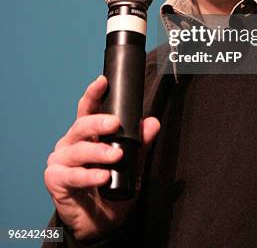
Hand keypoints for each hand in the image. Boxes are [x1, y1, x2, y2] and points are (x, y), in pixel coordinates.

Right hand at [44, 75, 159, 241]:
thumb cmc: (112, 188)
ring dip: (99, 152)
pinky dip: (89, 175)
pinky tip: (102, 176)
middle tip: (115, 124)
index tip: (103, 81)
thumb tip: (152, 123)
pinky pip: (72, 175)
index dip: (94, 94)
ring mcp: (61, 160)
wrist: (100, 223)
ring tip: (116, 156)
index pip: (88, 108)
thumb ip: (141, 144)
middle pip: (82, 125)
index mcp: (87, 133)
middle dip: (98, 122)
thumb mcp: (132, 164)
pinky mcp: (55, 179)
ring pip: (79, 150)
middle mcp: (71, 142)